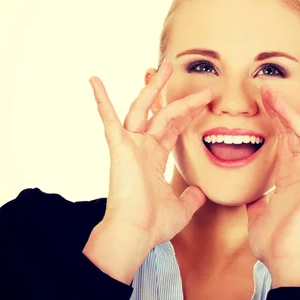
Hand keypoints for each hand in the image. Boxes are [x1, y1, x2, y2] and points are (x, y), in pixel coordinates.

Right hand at [88, 60, 212, 248]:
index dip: (186, 113)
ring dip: (153, 87)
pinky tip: (95, 81)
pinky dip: (102, 100)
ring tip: (165, 66)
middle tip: (187, 76)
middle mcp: (141, 148)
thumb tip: (201, 192)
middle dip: (177, 95)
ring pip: (142, 109)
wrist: (135, 233)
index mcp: (153, 159)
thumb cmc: (153, 224)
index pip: (171, 128)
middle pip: (161, 114)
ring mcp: (129, 146)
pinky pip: (109, 120)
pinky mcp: (119, 148)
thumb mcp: (181, 208)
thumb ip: (191, 197)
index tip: (204, 101)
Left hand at [246, 85, 299, 286]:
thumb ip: (258, 199)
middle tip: (265, 90)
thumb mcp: (259, 213)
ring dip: (293, 118)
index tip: (262, 101)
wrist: (285, 263)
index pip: (282, 140)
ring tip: (277, 98)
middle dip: (280, 110)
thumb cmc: (275, 242)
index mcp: (288, 175)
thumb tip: (253, 194)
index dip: (274, 119)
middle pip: (293, 133)